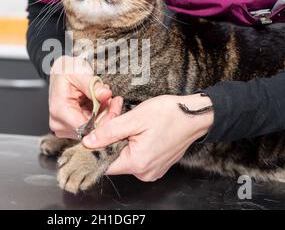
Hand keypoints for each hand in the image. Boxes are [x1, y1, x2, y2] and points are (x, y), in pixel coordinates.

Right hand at [48, 56, 111, 138]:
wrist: (62, 70)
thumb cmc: (67, 70)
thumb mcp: (80, 73)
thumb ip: (93, 85)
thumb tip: (106, 94)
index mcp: (59, 111)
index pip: (85, 128)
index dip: (104, 120)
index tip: (115, 106)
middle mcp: (59, 124)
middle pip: (91, 130)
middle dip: (106, 116)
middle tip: (116, 100)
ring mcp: (65, 127)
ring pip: (93, 130)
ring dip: (104, 115)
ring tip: (108, 99)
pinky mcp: (72, 127)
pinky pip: (92, 126)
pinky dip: (100, 115)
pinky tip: (103, 103)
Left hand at [82, 94, 213, 181]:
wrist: (196, 115)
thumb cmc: (169, 114)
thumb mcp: (134, 118)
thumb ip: (108, 132)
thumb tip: (88, 142)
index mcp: (137, 163)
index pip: (104, 162)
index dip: (98, 145)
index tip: (102, 126)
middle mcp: (144, 172)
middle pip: (114, 157)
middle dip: (111, 135)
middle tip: (117, 112)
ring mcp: (152, 170)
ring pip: (125, 155)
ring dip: (122, 136)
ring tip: (128, 117)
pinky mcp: (157, 165)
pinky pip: (137, 156)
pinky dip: (133, 141)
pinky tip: (138, 126)